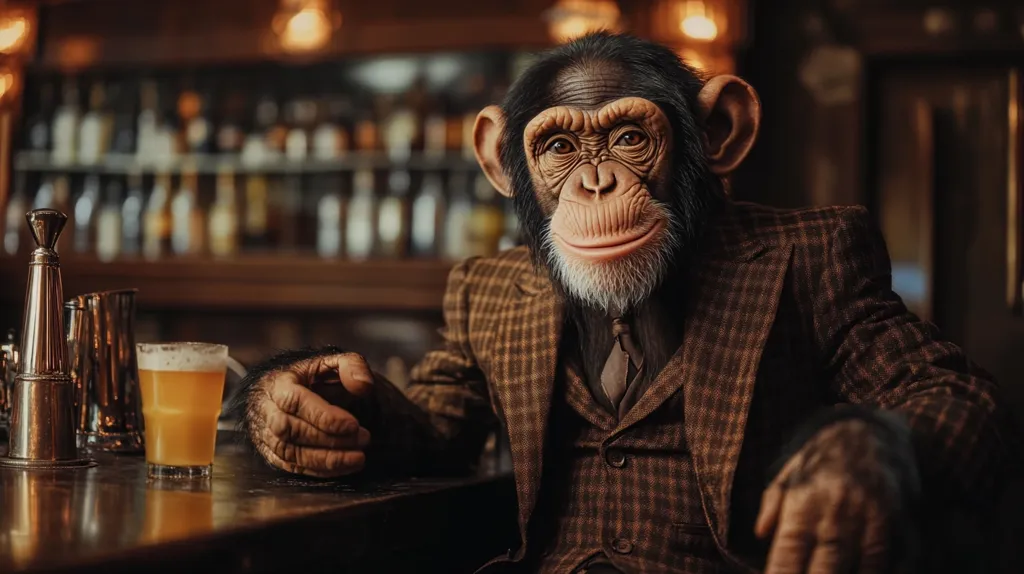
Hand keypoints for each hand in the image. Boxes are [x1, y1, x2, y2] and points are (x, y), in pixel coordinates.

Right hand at [246, 353, 374, 477]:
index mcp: (278, 383)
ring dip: (326, 459)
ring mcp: (264, 433)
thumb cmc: (310, 375)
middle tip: (363, 439)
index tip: (353, 425)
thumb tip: (364, 386)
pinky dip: (318, 471)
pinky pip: (291, 467)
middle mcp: (266, 409)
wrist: (283, 388)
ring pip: (289, 453)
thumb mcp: (330, 361)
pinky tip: (343, 467)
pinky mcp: (270, 452)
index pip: (295, 401)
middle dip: (330, 439)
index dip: (324, 416)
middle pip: (291, 430)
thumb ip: (351, 365)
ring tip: (358, 458)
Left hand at [755, 419, 898, 573]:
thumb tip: (760, 534)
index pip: (787, 555)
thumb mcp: (789, 471)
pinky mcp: (899, 520)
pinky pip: (897, 559)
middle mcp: (836, 514)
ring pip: (863, 569)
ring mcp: (870, 519)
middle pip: (824, 568)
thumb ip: (773, 503)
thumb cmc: (822, 455)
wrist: (870, 427)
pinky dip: (886, 573)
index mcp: (804, 504)